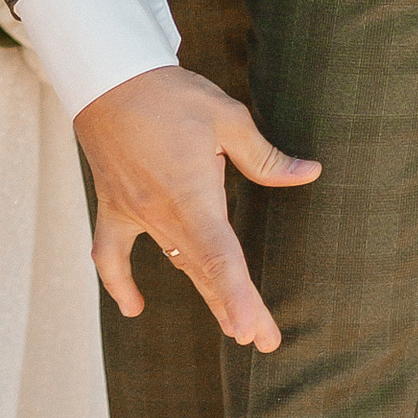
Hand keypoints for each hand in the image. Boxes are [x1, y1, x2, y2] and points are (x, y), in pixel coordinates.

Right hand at [75, 64, 320, 351]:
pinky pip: (112, 255)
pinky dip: (120, 283)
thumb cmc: (170, 95)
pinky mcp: (114, 207)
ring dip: (207, 297)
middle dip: (236, 308)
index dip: (237, 296)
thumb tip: (309, 172)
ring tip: (237, 330)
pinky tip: (134, 308)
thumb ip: (265, 157)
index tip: (251, 329)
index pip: (220, 257)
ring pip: (175, 266)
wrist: (108, 78)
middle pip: (205, 271)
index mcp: (192, 195)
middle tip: (266, 340)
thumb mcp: (227, 118)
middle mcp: (161, 214)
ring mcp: (134, 215)